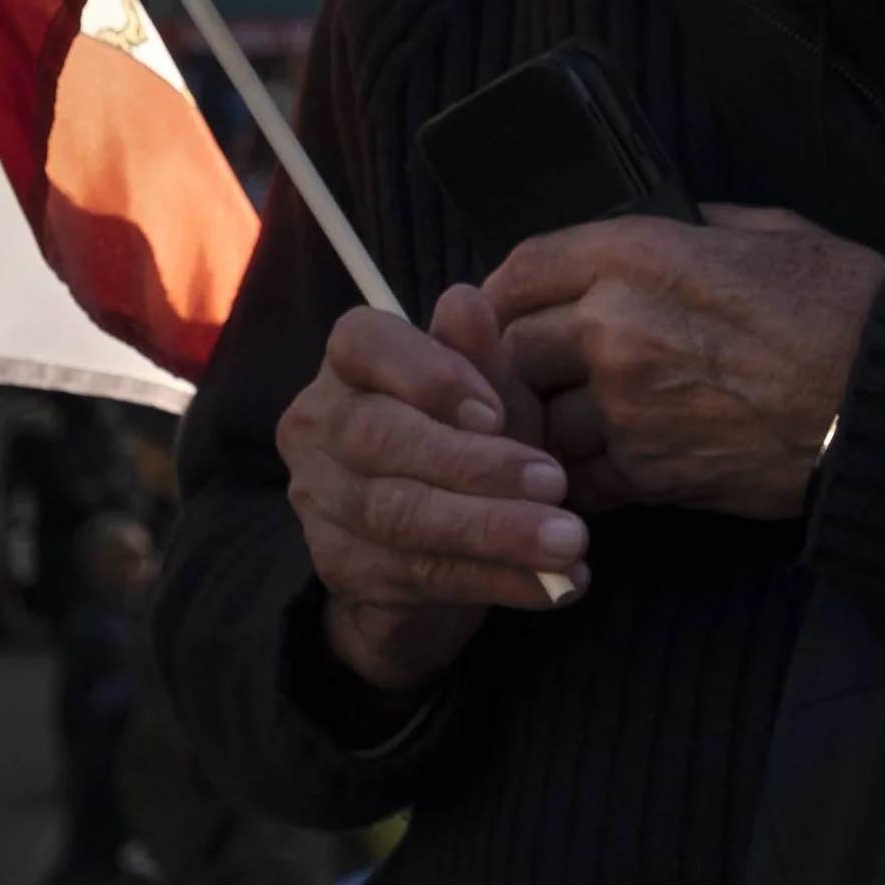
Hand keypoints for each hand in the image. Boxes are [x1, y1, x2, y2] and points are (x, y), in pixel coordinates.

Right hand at [280, 283, 589, 696]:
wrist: (431, 555)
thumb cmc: (466, 450)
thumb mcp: (489, 402)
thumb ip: (482, 358)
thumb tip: (469, 300)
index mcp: (350, 362)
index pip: (364, 342)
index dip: (430, 375)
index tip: (496, 412)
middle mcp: (317, 422)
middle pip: (379, 436)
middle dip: (474, 465)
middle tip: (555, 485)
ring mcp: (319, 497)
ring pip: (399, 513)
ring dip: (492, 530)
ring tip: (567, 542)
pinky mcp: (338, 564)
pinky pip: (415, 572)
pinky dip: (491, 578)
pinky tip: (548, 585)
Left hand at [484, 206, 884, 520]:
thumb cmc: (843, 307)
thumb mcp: (767, 231)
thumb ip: (693, 227)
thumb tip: (659, 230)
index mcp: (639, 254)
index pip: (522, 268)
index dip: (502, 292)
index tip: (504, 308)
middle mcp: (616, 327)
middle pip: (512, 349)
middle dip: (513, 362)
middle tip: (526, 373)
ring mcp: (628, 407)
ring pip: (539, 420)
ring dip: (544, 424)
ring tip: (556, 425)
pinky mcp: (652, 474)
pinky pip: (581, 477)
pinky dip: (579, 476)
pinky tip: (594, 470)